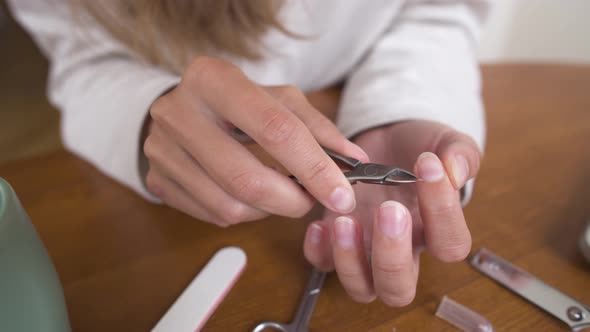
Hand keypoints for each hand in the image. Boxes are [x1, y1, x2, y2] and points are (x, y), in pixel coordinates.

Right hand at [143, 57, 366, 225]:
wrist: (180, 108)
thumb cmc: (238, 103)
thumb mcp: (278, 100)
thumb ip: (317, 128)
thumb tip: (355, 159)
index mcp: (213, 79)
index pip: (274, 129)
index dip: (314, 167)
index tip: (342, 195)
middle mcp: (178, 112)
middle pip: (246, 178)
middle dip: (292, 200)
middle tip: (313, 201)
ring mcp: (161, 149)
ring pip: (229, 206)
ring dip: (268, 210)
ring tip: (281, 194)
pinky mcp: (156, 179)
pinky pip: (213, 215)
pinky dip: (244, 213)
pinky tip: (250, 195)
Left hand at [303, 120, 480, 305]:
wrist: (383, 140)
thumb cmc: (418, 148)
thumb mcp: (444, 142)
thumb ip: (460, 154)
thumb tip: (456, 171)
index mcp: (434, 232)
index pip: (449, 245)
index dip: (442, 210)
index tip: (427, 163)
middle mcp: (400, 251)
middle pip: (399, 289)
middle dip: (391, 257)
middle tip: (389, 209)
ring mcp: (365, 250)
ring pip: (360, 288)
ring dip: (350, 260)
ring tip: (345, 221)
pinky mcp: (334, 239)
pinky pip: (323, 265)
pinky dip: (319, 251)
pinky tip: (320, 223)